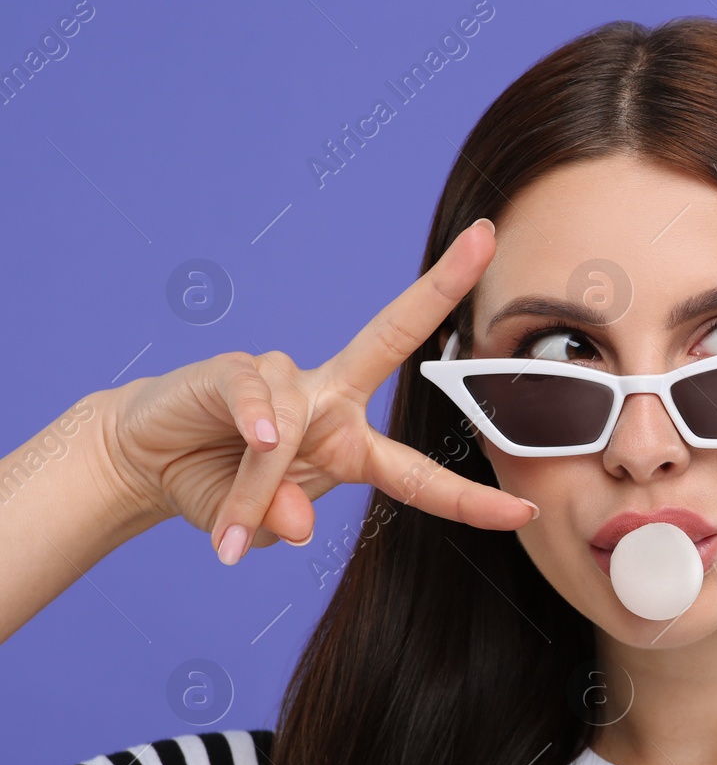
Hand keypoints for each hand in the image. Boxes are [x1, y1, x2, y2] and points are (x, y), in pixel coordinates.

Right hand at [102, 218, 536, 564]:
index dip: (471, 499)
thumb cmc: (215, 488)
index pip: (422, 473)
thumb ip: (280, 523)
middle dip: (441, 283)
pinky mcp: (236, 370)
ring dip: (260, 483)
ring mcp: (286, 379)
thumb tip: (297, 522)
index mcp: (351, 445)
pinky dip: (255, 430)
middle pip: (394, 334)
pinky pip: (259, 398)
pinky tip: (251, 444)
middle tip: (485, 236)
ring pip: (294, 427)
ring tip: (227, 528)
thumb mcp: (253, 524)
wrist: (144, 464)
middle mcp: (330, 399)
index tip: (525, 512)